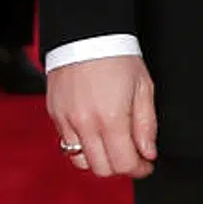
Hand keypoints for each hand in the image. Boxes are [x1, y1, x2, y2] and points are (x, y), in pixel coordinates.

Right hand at [49, 53, 156, 179]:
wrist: (87, 34)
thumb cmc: (118, 57)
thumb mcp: (143, 88)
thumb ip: (146, 125)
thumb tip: (148, 152)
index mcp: (111, 119)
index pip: (124, 164)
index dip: (139, 169)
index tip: (146, 165)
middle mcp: (85, 124)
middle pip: (102, 169)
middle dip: (121, 167)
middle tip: (132, 156)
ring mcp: (66, 120)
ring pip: (81, 161)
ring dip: (99, 160)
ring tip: (112, 146)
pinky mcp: (55, 114)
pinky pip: (66, 144)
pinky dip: (82, 146)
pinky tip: (95, 133)